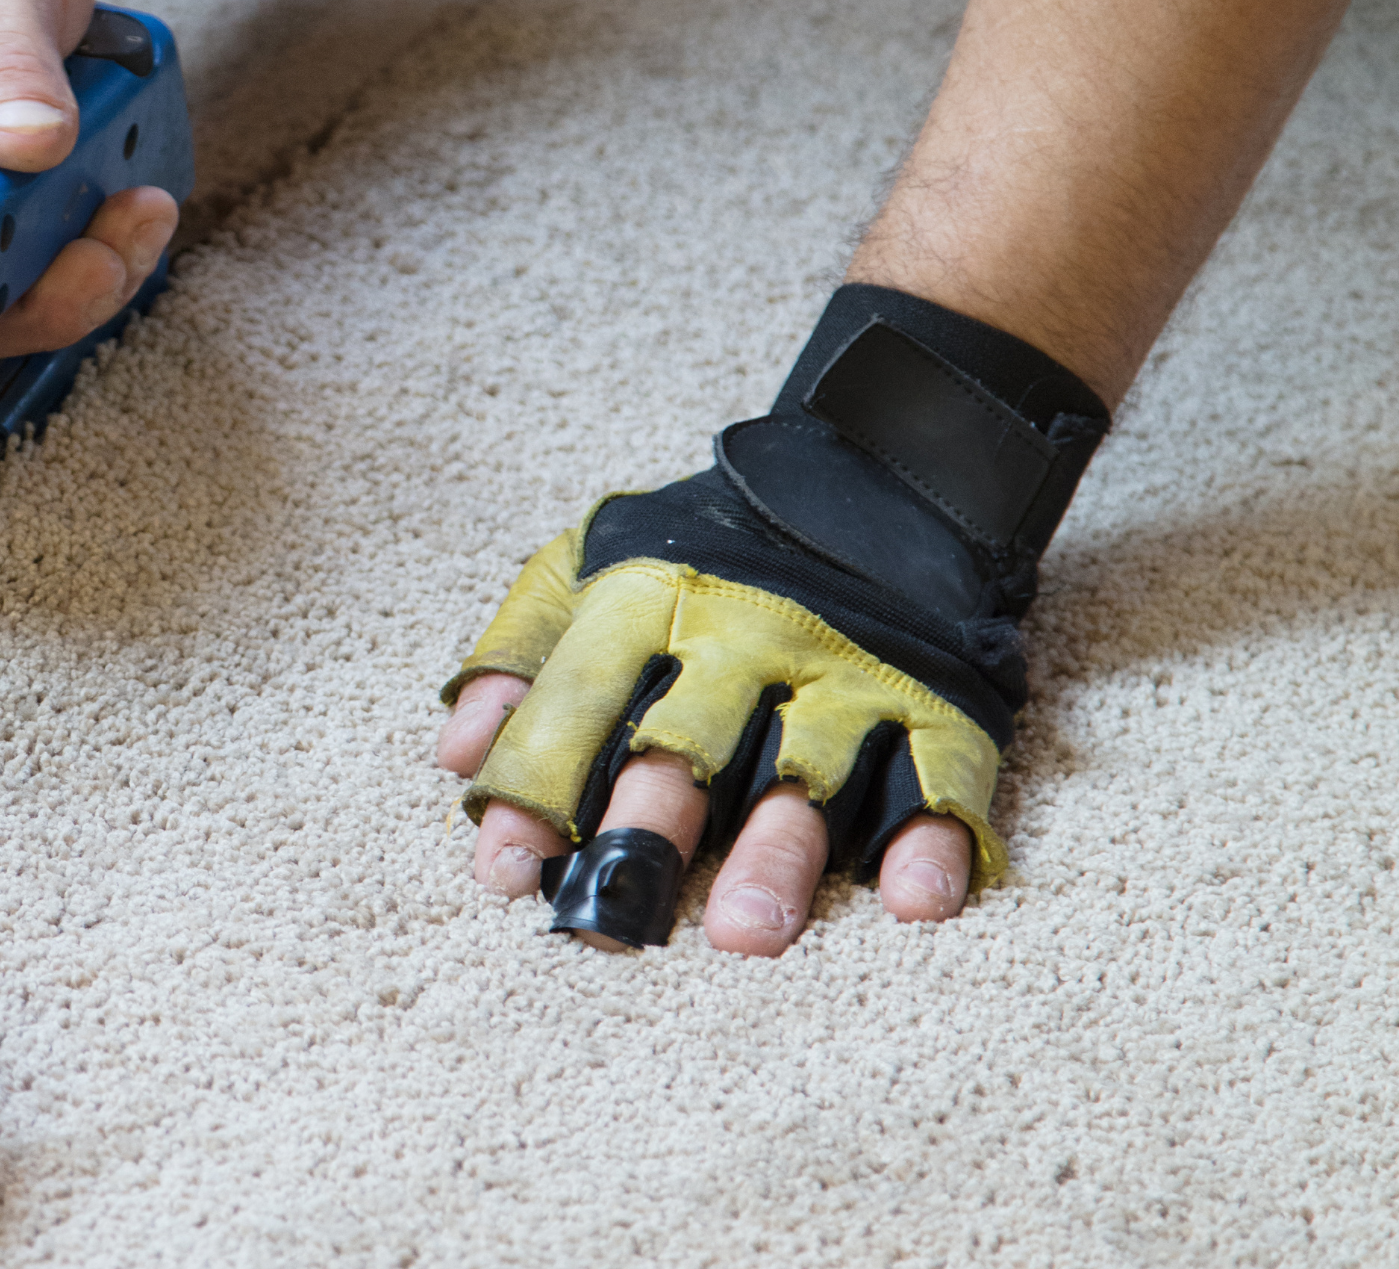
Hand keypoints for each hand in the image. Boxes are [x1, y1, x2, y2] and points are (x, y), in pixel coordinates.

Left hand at [438, 285, 1108, 954]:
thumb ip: (519, 654)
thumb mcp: (591, 564)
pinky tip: (911, 898)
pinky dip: (930, 838)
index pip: (576, 701)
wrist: (881, 468)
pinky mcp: (941, 698)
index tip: (504, 869)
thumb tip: (458, 758)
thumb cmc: (706, 548)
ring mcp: (846, 671)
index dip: (534, 784)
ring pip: (806, 774)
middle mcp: (742, 639)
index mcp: (646, 604)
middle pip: (683, 747)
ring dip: (777, 853)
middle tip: (614, 918)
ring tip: (747, 931)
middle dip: (645, 831)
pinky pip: (939, 777)